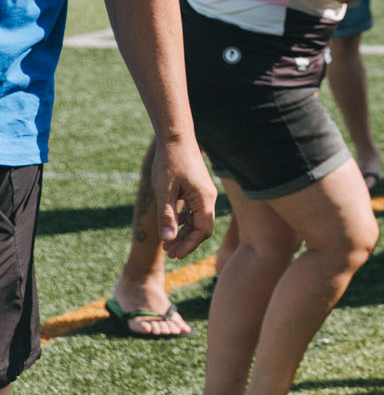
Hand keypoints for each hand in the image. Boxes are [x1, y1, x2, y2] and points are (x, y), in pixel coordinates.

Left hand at [152, 136, 217, 258]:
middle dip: (186, 242)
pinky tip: (172, 224)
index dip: (189, 245)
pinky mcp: (197, 190)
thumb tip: (168, 240)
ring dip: (184, 233)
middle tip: (168, 253)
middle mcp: (208, 198)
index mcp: (204, 199)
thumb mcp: (164, 192)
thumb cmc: (169, 163)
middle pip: (202, 228)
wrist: (175, 139)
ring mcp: (203, 194)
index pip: (203, 230)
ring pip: (198, 220)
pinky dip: (184, 221)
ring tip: (167, 243)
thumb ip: (167, 217)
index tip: (173, 255)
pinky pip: (194, 211)